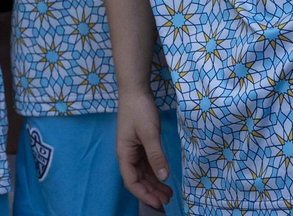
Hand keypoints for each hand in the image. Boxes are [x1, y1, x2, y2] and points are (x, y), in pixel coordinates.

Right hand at [116, 89, 173, 207]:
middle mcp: (127, 155)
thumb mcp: (150, 134)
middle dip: (151, 192)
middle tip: (168, 200)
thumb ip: (156, 156)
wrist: (135, 90)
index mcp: (124, 154)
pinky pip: (146, 164)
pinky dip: (155, 172)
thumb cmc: (139, 110)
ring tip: (168, 193)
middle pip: (138, 180)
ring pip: (143, 173)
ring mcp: (133, 149)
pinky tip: (164, 177)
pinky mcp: (140, 144)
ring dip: (154, 183)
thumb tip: (164, 178)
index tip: (159, 203)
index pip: (132, 182)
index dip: (144, 194)